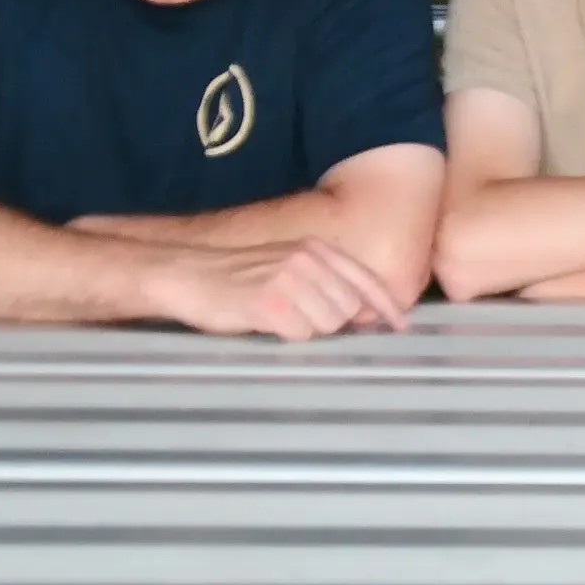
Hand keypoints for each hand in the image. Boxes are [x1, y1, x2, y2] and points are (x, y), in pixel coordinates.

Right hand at [149, 238, 411, 340]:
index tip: (400, 326)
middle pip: (348, 310)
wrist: (183, 273)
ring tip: (277, 318)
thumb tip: (364, 313)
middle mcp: (307, 259)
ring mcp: (289, 278)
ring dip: (306, 331)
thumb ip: (325, 282)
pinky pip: (299, 335)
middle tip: (296, 319)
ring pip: (327, 324)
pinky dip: (284, 336)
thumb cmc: (236, 277)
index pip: (365, 280)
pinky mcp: (270, 301)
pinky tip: (263, 323)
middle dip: (331, 323)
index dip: (386, 306)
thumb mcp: (286, 266)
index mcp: (316, 248)